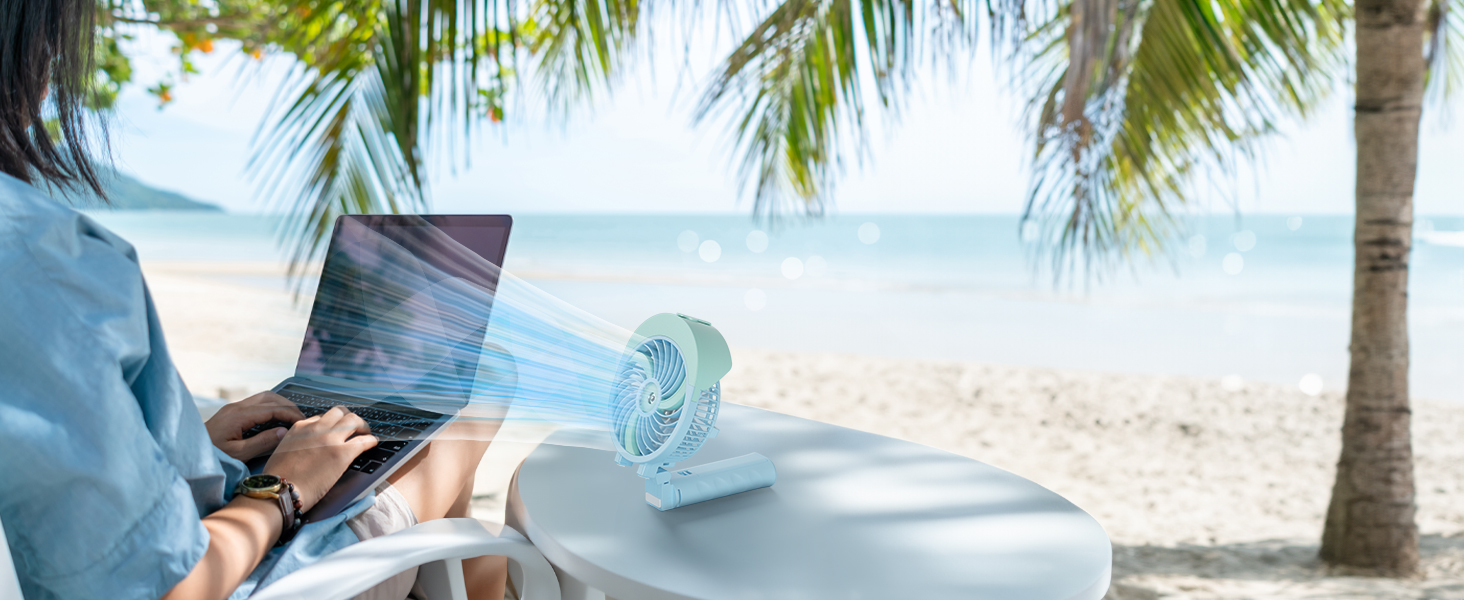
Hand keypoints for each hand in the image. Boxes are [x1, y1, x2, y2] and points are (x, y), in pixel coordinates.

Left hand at [205, 392, 304, 461]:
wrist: (187, 454)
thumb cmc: (212, 456)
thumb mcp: (238, 454)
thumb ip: (262, 442)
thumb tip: (284, 431)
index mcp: (239, 416)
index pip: (272, 409)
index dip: (291, 414)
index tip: (304, 423)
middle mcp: (236, 407)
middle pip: (269, 397)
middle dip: (288, 405)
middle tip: (301, 419)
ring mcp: (232, 408)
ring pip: (263, 397)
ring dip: (280, 404)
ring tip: (292, 417)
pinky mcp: (230, 412)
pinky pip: (255, 403)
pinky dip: (270, 407)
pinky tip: (275, 418)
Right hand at [263, 407, 377, 512]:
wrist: (280, 491)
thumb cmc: (277, 478)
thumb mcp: (282, 450)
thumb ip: (295, 442)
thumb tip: (305, 447)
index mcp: (300, 427)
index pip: (321, 417)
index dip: (331, 424)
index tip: (336, 431)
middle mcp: (316, 428)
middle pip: (340, 412)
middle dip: (349, 419)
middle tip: (355, 428)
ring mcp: (330, 439)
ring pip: (354, 420)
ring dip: (362, 425)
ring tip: (365, 433)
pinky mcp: (342, 453)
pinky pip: (364, 440)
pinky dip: (370, 440)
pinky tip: (372, 444)